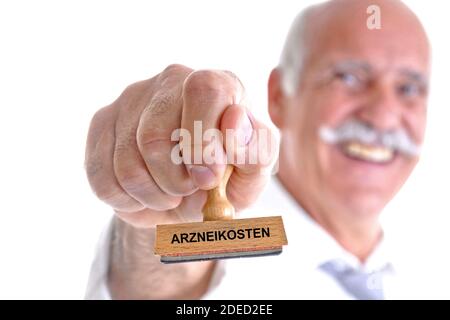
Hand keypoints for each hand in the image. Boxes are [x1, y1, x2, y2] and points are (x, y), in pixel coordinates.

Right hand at [85, 64, 276, 227]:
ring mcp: (132, 98)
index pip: (205, 90)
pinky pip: (103, 179)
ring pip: (127, 164)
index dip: (204, 141)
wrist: (186, 198)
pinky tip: (147, 193)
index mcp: (218, 83)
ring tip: (172, 194)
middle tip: (191, 189)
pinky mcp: (102, 122)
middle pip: (154, 135)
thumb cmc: (225, 181)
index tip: (209, 178)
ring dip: (155, 195)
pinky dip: (130, 201)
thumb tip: (236, 119)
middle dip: (175, 181)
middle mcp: (172, 80)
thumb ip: (256, 148)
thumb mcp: (252, 173)